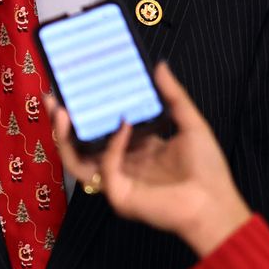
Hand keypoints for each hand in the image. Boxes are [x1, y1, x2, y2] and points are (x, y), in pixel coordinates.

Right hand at [47, 63, 252, 255]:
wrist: (215, 203)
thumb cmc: (207, 169)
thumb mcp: (191, 123)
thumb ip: (173, 95)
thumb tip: (160, 66)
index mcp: (135, 148)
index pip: (101, 127)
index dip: (85, 110)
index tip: (73, 88)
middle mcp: (121, 164)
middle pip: (80, 145)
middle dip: (62, 123)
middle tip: (52, 98)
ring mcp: (117, 181)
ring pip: (77, 161)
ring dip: (65, 138)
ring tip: (61, 112)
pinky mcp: (119, 195)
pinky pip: (105, 167)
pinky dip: (112, 145)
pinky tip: (123, 125)